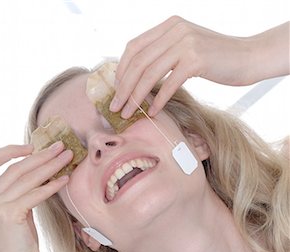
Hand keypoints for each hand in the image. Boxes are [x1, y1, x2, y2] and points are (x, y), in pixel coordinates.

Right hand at [0, 142, 71, 251]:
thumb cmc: (20, 246)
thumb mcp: (17, 215)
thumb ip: (21, 197)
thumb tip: (40, 178)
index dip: (12, 151)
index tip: (33, 145)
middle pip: (17, 169)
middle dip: (42, 155)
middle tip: (62, 146)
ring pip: (27, 179)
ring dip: (51, 165)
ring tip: (68, 157)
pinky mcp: (10, 215)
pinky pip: (35, 195)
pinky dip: (51, 186)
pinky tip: (65, 179)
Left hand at [110, 16, 251, 117]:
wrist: (249, 57)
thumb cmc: (217, 59)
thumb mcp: (187, 49)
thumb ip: (166, 55)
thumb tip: (140, 77)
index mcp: (169, 26)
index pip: (134, 47)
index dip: (121, 70)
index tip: (116, 91)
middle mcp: (175, 30)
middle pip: (138, 61)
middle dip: (123, 87)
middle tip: (116, 107)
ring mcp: (186, 43)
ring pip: (150, 73)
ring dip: (135, 96)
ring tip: (128, 113)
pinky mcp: (196, 59)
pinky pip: (169, 83)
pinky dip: (158, 99)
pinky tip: (153, 112)